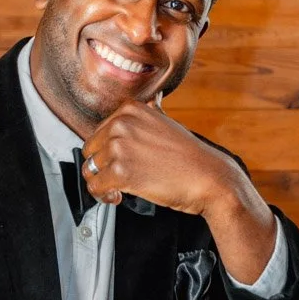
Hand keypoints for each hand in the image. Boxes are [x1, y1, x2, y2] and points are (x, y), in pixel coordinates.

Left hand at [83, 101, 278, 282]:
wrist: (209, 178)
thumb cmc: (190, 157)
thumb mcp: (166, 123)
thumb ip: (149, 114)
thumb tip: (149, 102)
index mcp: (130, 109)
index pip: (99, 131)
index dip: (106, 151)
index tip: (118, 162)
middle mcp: (122, 124)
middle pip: (90, 149)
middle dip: (101, 167)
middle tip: (116, 180)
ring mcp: (120, 147)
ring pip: (89, 169)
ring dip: (101, 184)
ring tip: (117, 190)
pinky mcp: (121, 173)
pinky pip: (95, 187)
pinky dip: (102, 196)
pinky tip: (118, 197)